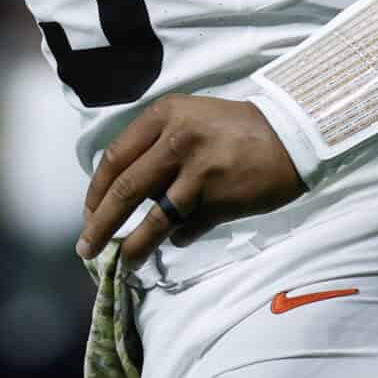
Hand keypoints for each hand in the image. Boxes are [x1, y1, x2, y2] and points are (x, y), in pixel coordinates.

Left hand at [77, 96, 302, 265]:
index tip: (88, 211)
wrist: (291, 135)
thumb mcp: (190, 118)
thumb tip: (124, 188)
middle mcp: (176, 140)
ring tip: (120, 263)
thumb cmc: (236, 128)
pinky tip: (178, 240)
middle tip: (86, 247)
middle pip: (125, 189)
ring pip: (153, 218)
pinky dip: (178, 239)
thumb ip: (158, 145)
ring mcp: (198, 172)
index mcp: (164, 115)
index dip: (96, 189)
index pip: (115, 157)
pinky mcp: (219, 200)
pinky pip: (187, 229)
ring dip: (132, 246)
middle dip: (100, 223)